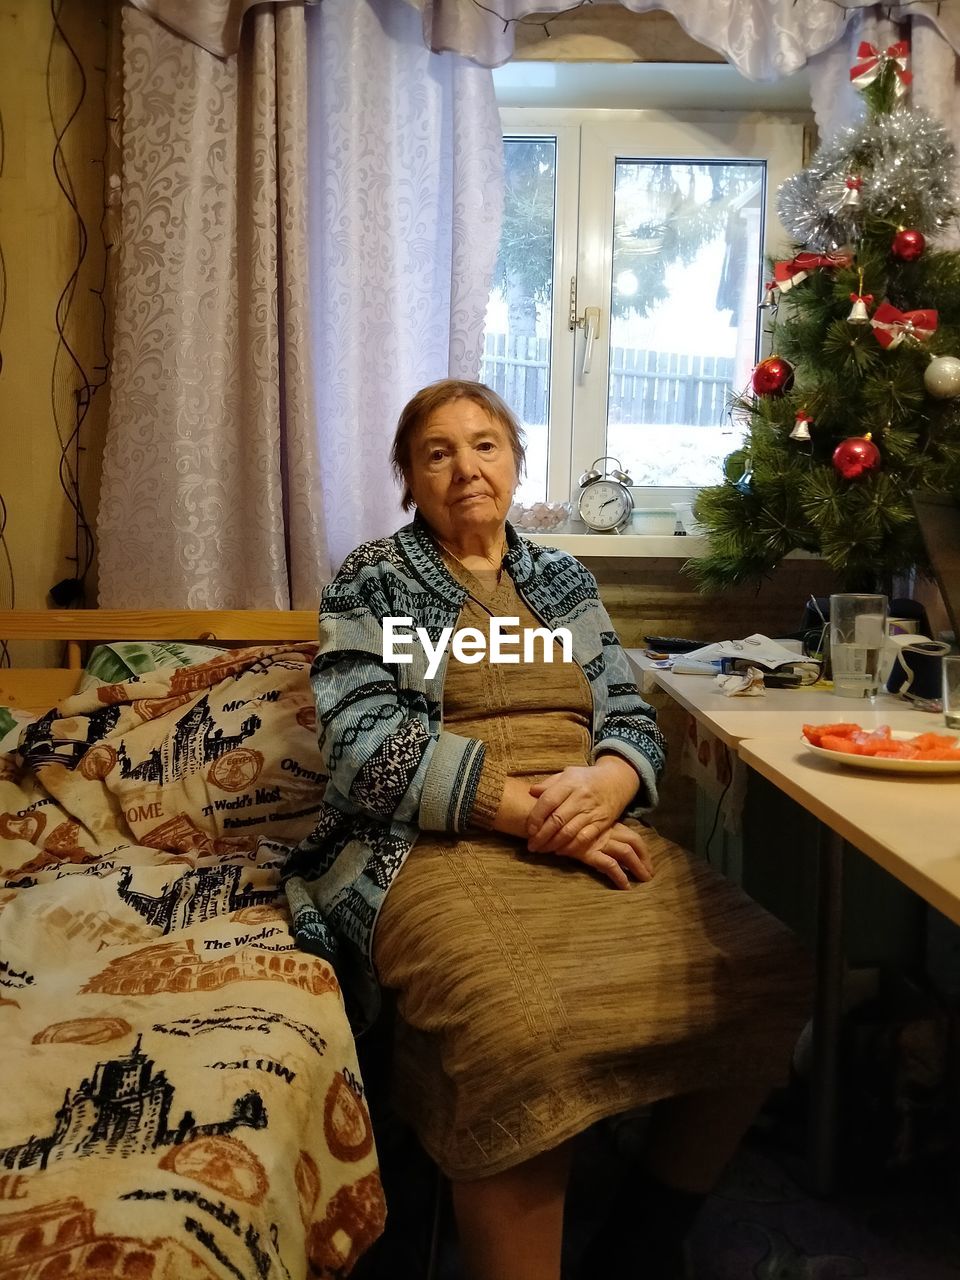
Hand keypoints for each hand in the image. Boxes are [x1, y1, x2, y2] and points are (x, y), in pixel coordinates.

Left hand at [525, 759, 639, 856]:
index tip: (529, 829)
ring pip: (569, 832)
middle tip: (532, 845)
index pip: (548, 800)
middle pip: (557, 820)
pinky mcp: (602, 823)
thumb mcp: (567, 774)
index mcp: (570, 783)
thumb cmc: (586, 778)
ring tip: (542, 849)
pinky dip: (570, 847)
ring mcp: (592, 811)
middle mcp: (581, 797)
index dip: (536, 817)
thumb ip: (549, 784)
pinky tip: (560, 850)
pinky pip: (584, 838)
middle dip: (541, 836)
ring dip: (553, 844)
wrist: (616, 781)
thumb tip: (531, 792)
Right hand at [551, 821, 653, 889]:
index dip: (641, 847)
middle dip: (645, 857)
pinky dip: (619, 876)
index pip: (630, 833)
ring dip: (638, 867)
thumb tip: (597, 836)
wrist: (539, 816)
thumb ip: (585, 824)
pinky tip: (625, 887)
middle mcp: (605, 830)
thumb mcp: (573, 817)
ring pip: (626, 853)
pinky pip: (609, 865)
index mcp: (605, 822)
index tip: (647, 859)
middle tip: (650, 873)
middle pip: (634, 841)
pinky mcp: (587, 852)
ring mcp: (597, 841)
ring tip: (644, 880)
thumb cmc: (555, 815)